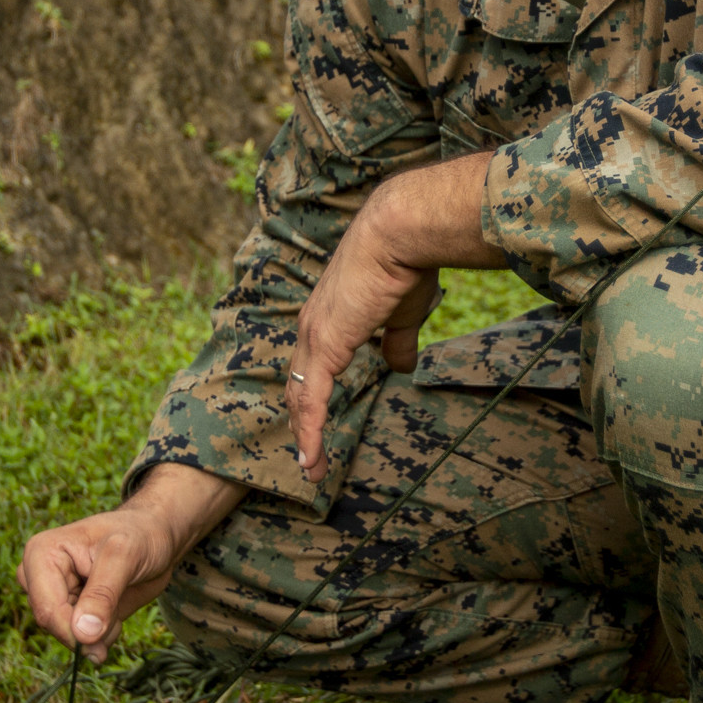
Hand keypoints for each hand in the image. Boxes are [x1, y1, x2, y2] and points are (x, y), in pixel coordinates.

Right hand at [17, 465, 244, 662]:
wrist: (164, 534)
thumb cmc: (146, 534)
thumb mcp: (126, 558)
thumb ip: (102, 595)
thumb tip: (83, 636)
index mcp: (41, 554)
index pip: (45, 609)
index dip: (72, 630)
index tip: (101, 638)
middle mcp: (39, 574)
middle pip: (52, 625)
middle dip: (86, 632)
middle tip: (116, 623)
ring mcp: (55, 592)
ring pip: (67, 635)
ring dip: (95, 636)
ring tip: (119, 609)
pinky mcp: (74, 606)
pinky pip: (80, 638)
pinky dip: (100, 638)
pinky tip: (116, 621)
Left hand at [284, 152, 499, 480]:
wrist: (400, 233)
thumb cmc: (405, 264)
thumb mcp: (402, 313)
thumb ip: (397, 341)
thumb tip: (401, 366)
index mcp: (328, 318)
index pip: (311, 368)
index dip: (312, 398)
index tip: (317, 427)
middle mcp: (312, 328)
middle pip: (297, 387)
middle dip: (301, 424)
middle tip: (309, 458)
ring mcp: (314, 337)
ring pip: (300, 398)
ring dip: (304, 437)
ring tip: (311, 469)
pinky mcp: (325, 346)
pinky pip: (313, 400)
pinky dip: (311, 433)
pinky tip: (312, 460)